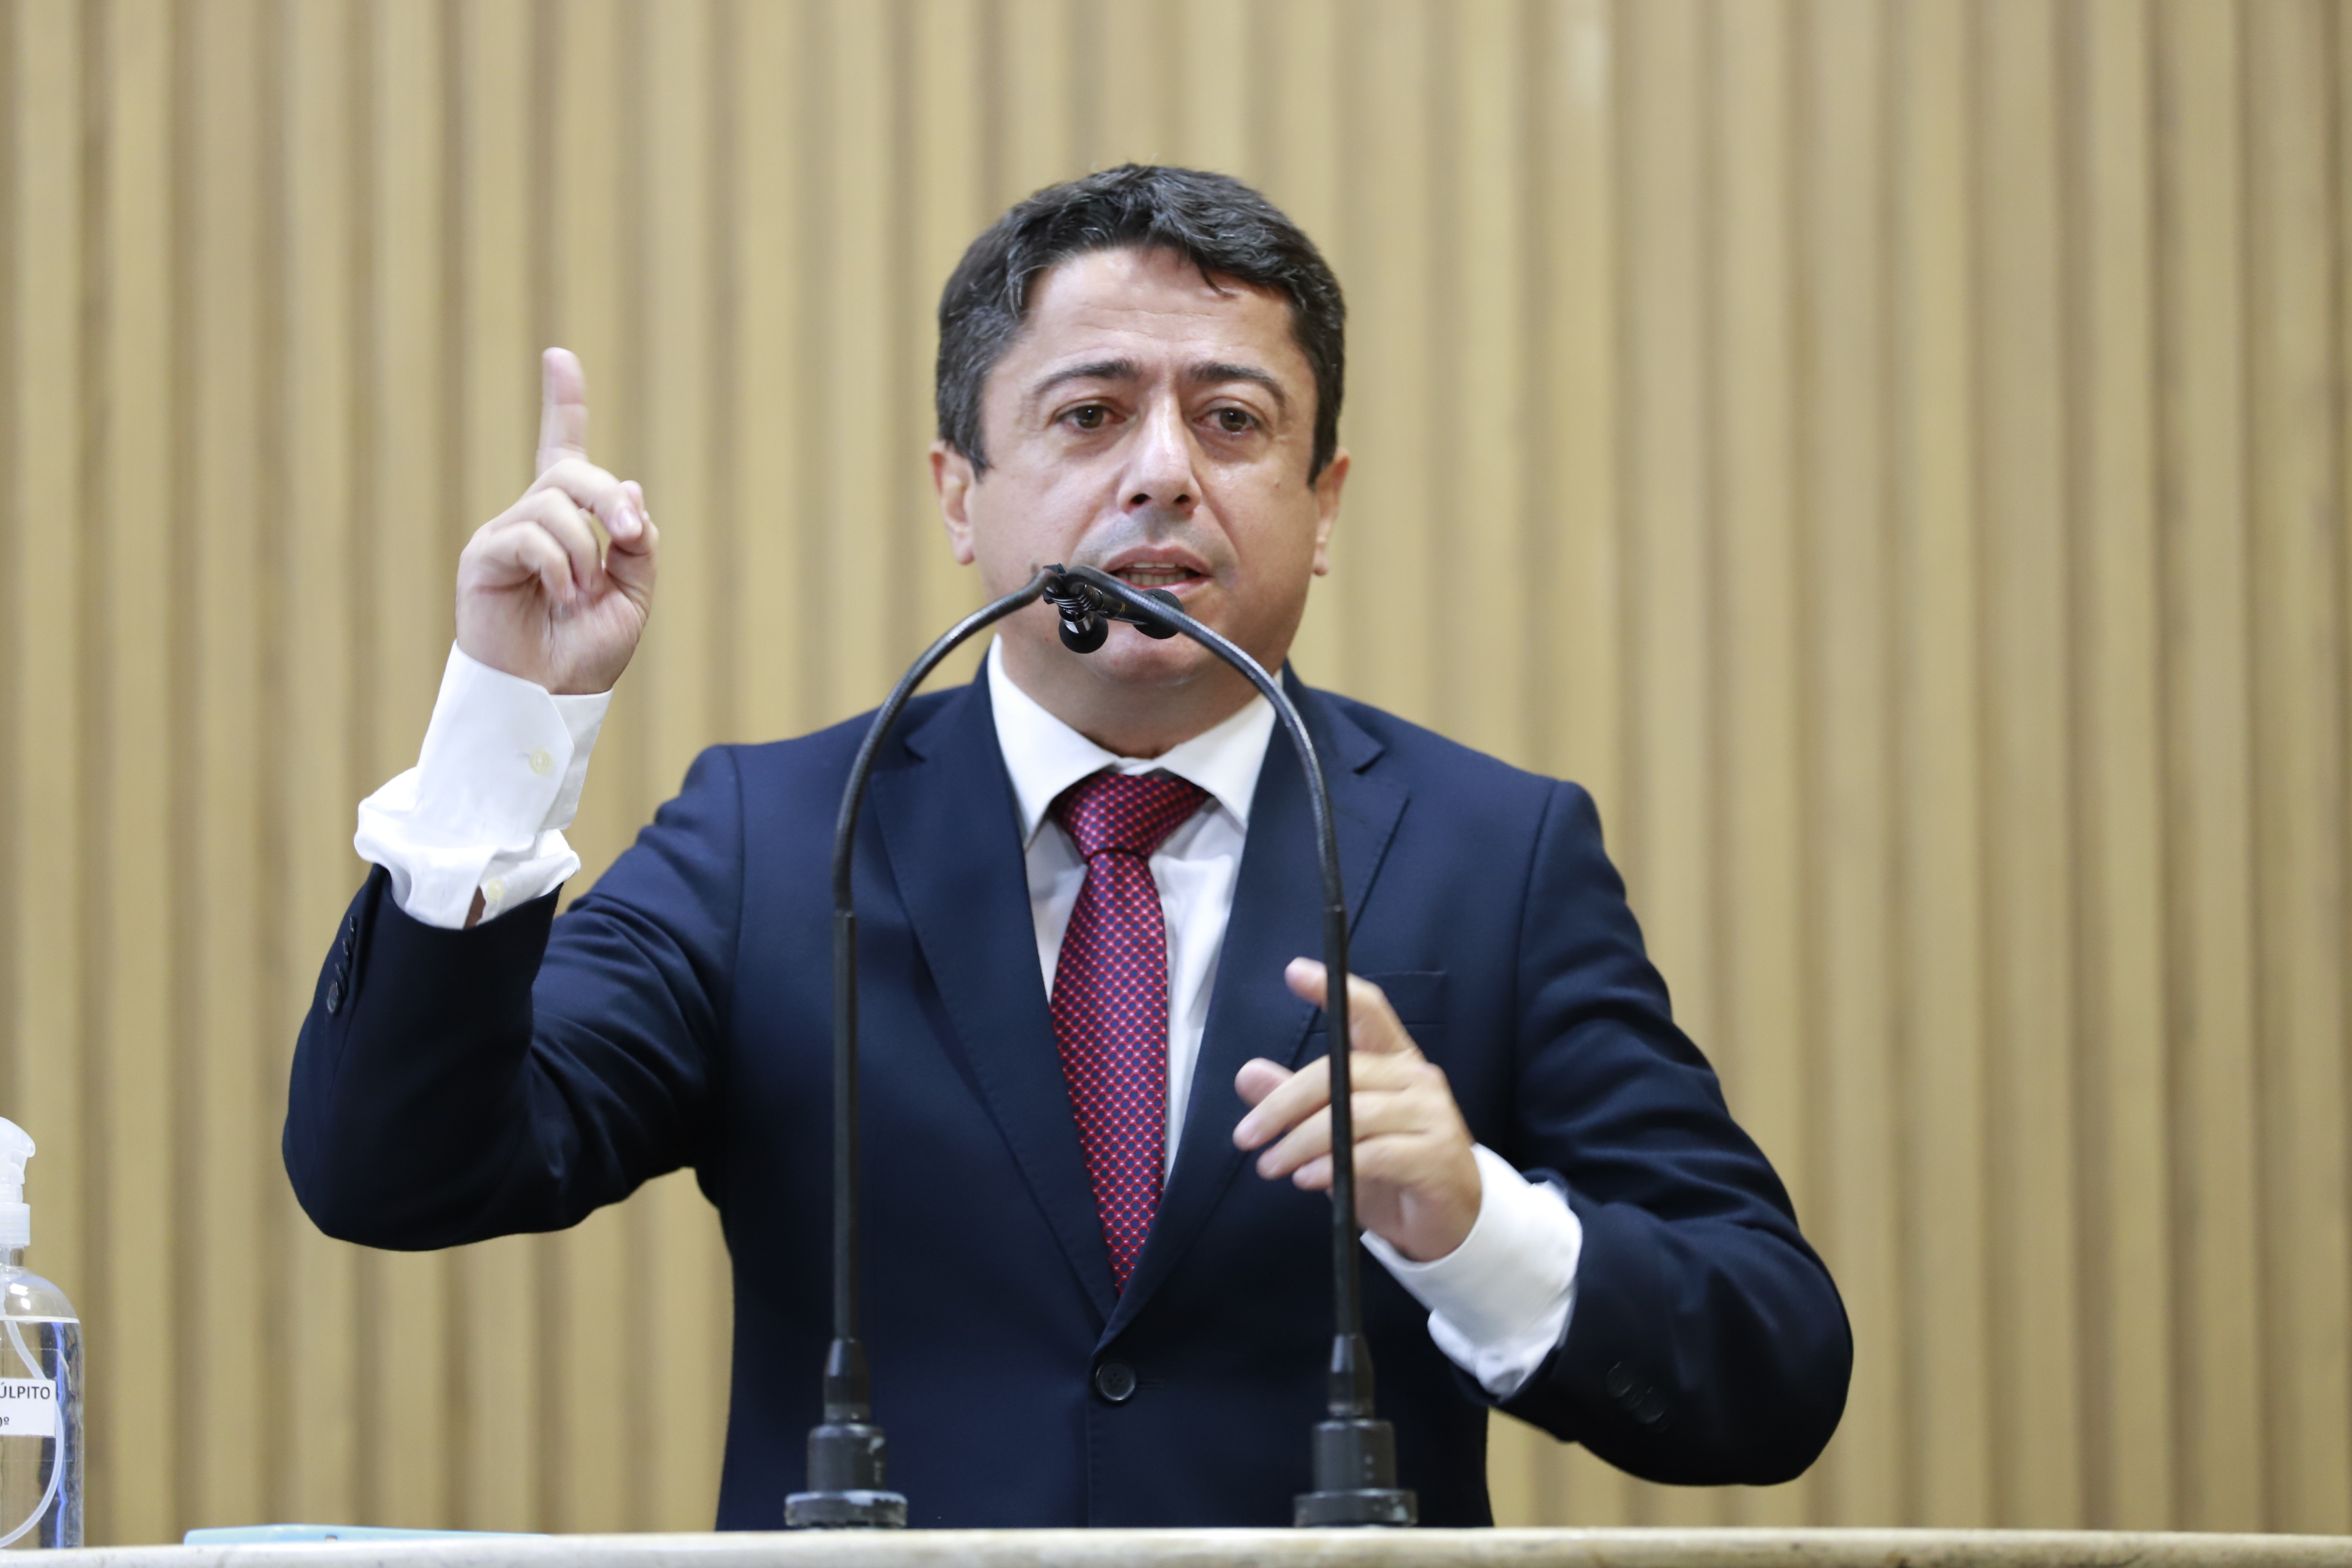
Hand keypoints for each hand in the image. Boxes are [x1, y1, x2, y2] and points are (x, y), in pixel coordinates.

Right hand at [455, 348, 657, 693]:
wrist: (549, 698)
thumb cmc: (586, 654)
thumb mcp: (633, 596)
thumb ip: (638, 545)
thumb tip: (632, 490)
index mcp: (570, 525)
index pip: (565, 450)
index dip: (563, 403)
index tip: (558, 357)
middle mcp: (533, 520)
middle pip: (572, 472)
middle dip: (610, 497)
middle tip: (630, 534)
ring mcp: (505, 535)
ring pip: (555, 504)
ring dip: (584, 550)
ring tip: (579, 595)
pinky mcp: (483, 556)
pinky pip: (529, 535)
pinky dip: (558, 566)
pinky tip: (558, 596)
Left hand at [1232, 958, 1481, 1261]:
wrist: (1450, 1223)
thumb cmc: (1393, 1173)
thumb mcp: (1337, 1136)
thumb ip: (1297, 1104)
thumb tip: (1247, 1073)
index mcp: (1395, 1063)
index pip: (1367, 1013)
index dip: (1334, 990)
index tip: (1295, 972)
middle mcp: (1417, 1080)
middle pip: (1342, 1070)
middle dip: (1285, 1103)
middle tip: (1247, 1134)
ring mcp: (1432, 1116)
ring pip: (1354, 1114)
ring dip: (1302, 1142)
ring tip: (1272, 1165)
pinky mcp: (1436, 1156)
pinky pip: (1375, 1153)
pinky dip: (1334, 1166)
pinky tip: (1309, 1178)